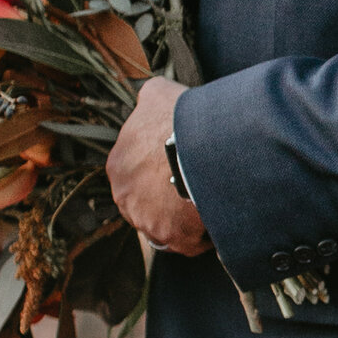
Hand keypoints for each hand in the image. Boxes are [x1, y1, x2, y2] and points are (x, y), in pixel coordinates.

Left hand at [107, 76, 210, 254]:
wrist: (202, 147)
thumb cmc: (179, 119)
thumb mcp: (158, 94)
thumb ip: (149, 99)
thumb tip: (149, 97)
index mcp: (119, 165)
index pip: (139, 174)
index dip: (161, 171)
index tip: (182, 166)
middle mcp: (125, 197)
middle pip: (150, 203)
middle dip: (170, 198)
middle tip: (197, 185)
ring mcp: (147, 221)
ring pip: (167, 225)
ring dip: (185, 218)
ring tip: (210, 204)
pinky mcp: (172, 238)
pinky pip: (190, 242)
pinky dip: (204, 235)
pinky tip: (217, 218)